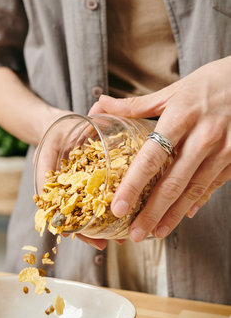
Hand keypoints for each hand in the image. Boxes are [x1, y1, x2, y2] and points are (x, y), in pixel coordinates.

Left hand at [89, 58, 230, 240]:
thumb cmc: (208, 84)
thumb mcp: (172, 91)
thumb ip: (135, 105)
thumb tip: (98, 107)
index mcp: (181, 117)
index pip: (151, 158)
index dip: (133, 186)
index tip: (118, 207)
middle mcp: (203, 136)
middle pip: (173, 183)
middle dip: (152, 213)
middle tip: (135, 233)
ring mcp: (223, 150)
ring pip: (194, 190)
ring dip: (174, 215)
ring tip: (155, 233)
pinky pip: (213, 185)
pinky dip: (198, 202)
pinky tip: (184, 216)